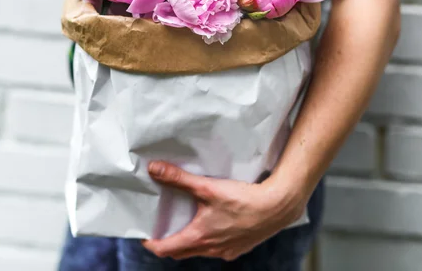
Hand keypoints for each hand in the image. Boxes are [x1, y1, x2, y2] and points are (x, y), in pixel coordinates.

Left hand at [142, 161, 309, 260]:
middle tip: (161, 228)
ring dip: (189, 241)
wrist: (277, 207)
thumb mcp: (207, 187)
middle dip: (168, 243)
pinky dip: (208, 240)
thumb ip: (179, 179)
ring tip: (186, 223)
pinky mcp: (239, 248)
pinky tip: (214, 224)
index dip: (151, 243)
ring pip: (199, 251)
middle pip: (180, 253)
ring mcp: (226, 251)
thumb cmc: (244, 199)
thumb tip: (154, 169)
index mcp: (199, 237)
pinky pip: (217, 249)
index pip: (165, 250)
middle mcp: (211, 250)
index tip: (144, 235)